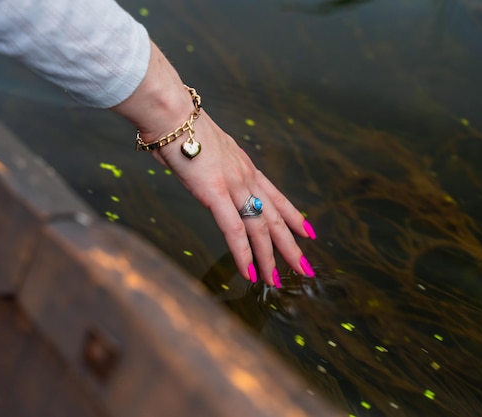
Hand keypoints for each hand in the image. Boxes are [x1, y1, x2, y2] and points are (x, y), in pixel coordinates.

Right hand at [112, 41, 315, 285]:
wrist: (173, 116)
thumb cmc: (183, 129)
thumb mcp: (210, 149)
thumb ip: (216, 167)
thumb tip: (210, 176)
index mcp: (246, 168)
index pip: (277, 198)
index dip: (294, 217)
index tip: (308, 232)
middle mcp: (247, 179)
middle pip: (275, 219)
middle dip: (291, 246)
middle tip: (305, 268)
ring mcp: (234, 187)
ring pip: (259, 229)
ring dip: (270, 259)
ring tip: (277, 281)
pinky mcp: (215, 195)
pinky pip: (234, 231)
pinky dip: (243, 255)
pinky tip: (250, 272)